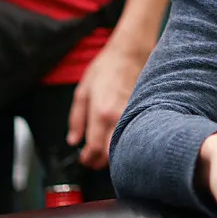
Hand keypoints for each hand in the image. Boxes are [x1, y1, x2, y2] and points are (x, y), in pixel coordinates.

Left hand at [68, 40, 149, 168]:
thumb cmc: (105, 69)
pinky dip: (125, 142)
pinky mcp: (142, 112)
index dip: (89, 159)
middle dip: (101, 163)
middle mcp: (118, 117)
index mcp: (100, 113)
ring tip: (105, 155)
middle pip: (112, 153)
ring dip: (114, 154)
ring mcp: (132, 115)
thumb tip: (73, 140)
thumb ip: (76, 119)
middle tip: (93, 163)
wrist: (129, 54)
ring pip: (125, 145)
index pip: (95, 147)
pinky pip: (134, 134)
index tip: (84, 161)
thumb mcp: (82, 92)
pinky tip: (119, 141)